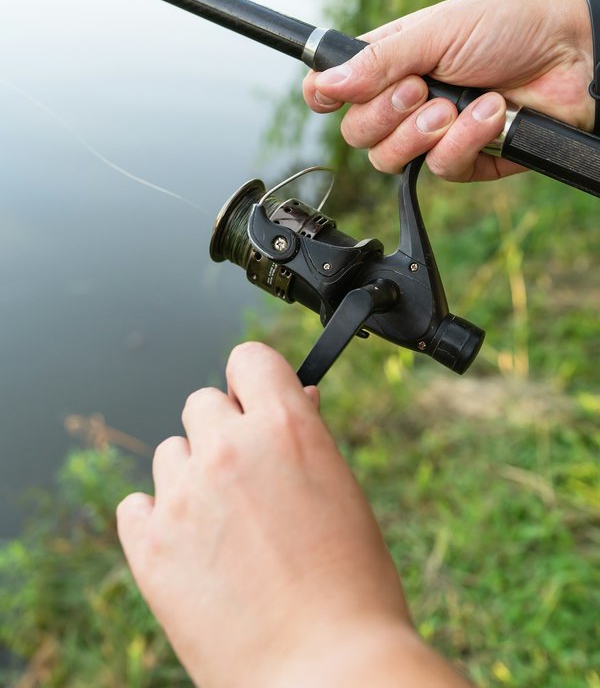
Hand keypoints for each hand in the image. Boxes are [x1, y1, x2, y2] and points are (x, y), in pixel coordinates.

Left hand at [117, 343, 469, 687]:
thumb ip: (306, 437)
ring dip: (191, 475)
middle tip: (246, 479)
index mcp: (286, 426)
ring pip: (170, 452)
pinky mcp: (150, 545)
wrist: (327, 670)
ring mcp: (185, 495)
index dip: (254, 381)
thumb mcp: (341, 490)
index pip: (249, 360)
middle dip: (223, 432)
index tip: (256, 402)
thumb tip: (293, 400)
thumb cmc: (351, 587)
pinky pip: (136, 504)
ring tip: (225, 527)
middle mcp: (230, 447)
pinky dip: (157, 518)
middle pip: (202, 403)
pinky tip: (189, 548)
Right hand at [303, 0, 593, 181]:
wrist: (572, 61)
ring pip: (389, 159)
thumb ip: (378, 60)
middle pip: (356, 132)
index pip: (335, 89)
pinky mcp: (463, 160)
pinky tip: (490, 114)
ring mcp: (431, 134)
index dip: (323, 96)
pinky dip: (464, 140)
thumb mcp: (437, 31)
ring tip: (455, 104)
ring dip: (421, 131)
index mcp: (390, 62)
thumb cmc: (509, 29)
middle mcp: (404, 102)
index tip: (327, 98)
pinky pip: (439, 167)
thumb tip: (324, 85)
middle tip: (420, 88)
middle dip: (385, 113)